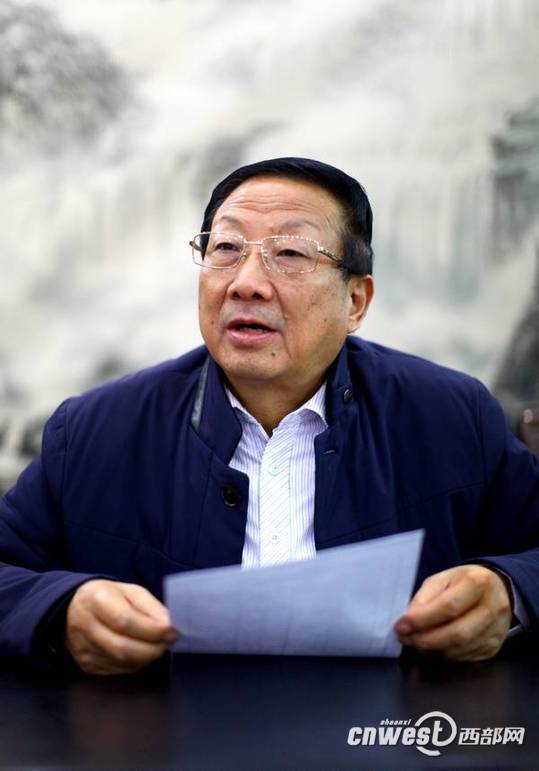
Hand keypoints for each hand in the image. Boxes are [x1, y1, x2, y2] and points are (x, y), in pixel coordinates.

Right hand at [65, 580, 178, 674]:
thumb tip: (169, 625)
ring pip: (121, 662)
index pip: (125, 621)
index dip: (152, 630)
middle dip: (152, 648)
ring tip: (157, 646)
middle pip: (122, 647)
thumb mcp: (130, 591)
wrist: (73, 609)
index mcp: (97, 599)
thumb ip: (151, 607)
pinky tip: (141, 653)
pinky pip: (116, 670)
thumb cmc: (108, 597)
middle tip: (168, 642)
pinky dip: (135, 664)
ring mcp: (83, 648)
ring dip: (146, 657)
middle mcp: (85, 625)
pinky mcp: (85, 664)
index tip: (172, 631)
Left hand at [394, 565, 511, 661]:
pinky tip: (434, 648)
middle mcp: (492, 607)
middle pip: (457, 633)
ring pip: (462, 648)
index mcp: (477, 583)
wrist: (496, 589)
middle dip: (426, 640)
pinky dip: (446, 655)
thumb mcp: (442, 579)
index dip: (422, 620)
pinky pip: (467, 657)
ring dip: (434, 650)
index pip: (448, 607)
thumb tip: (408, 620)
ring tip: (417, 643)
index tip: (400, 626)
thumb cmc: (463, 582)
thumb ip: (425, 597)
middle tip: (406, 639)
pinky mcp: (495, 646)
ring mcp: (497, 630)